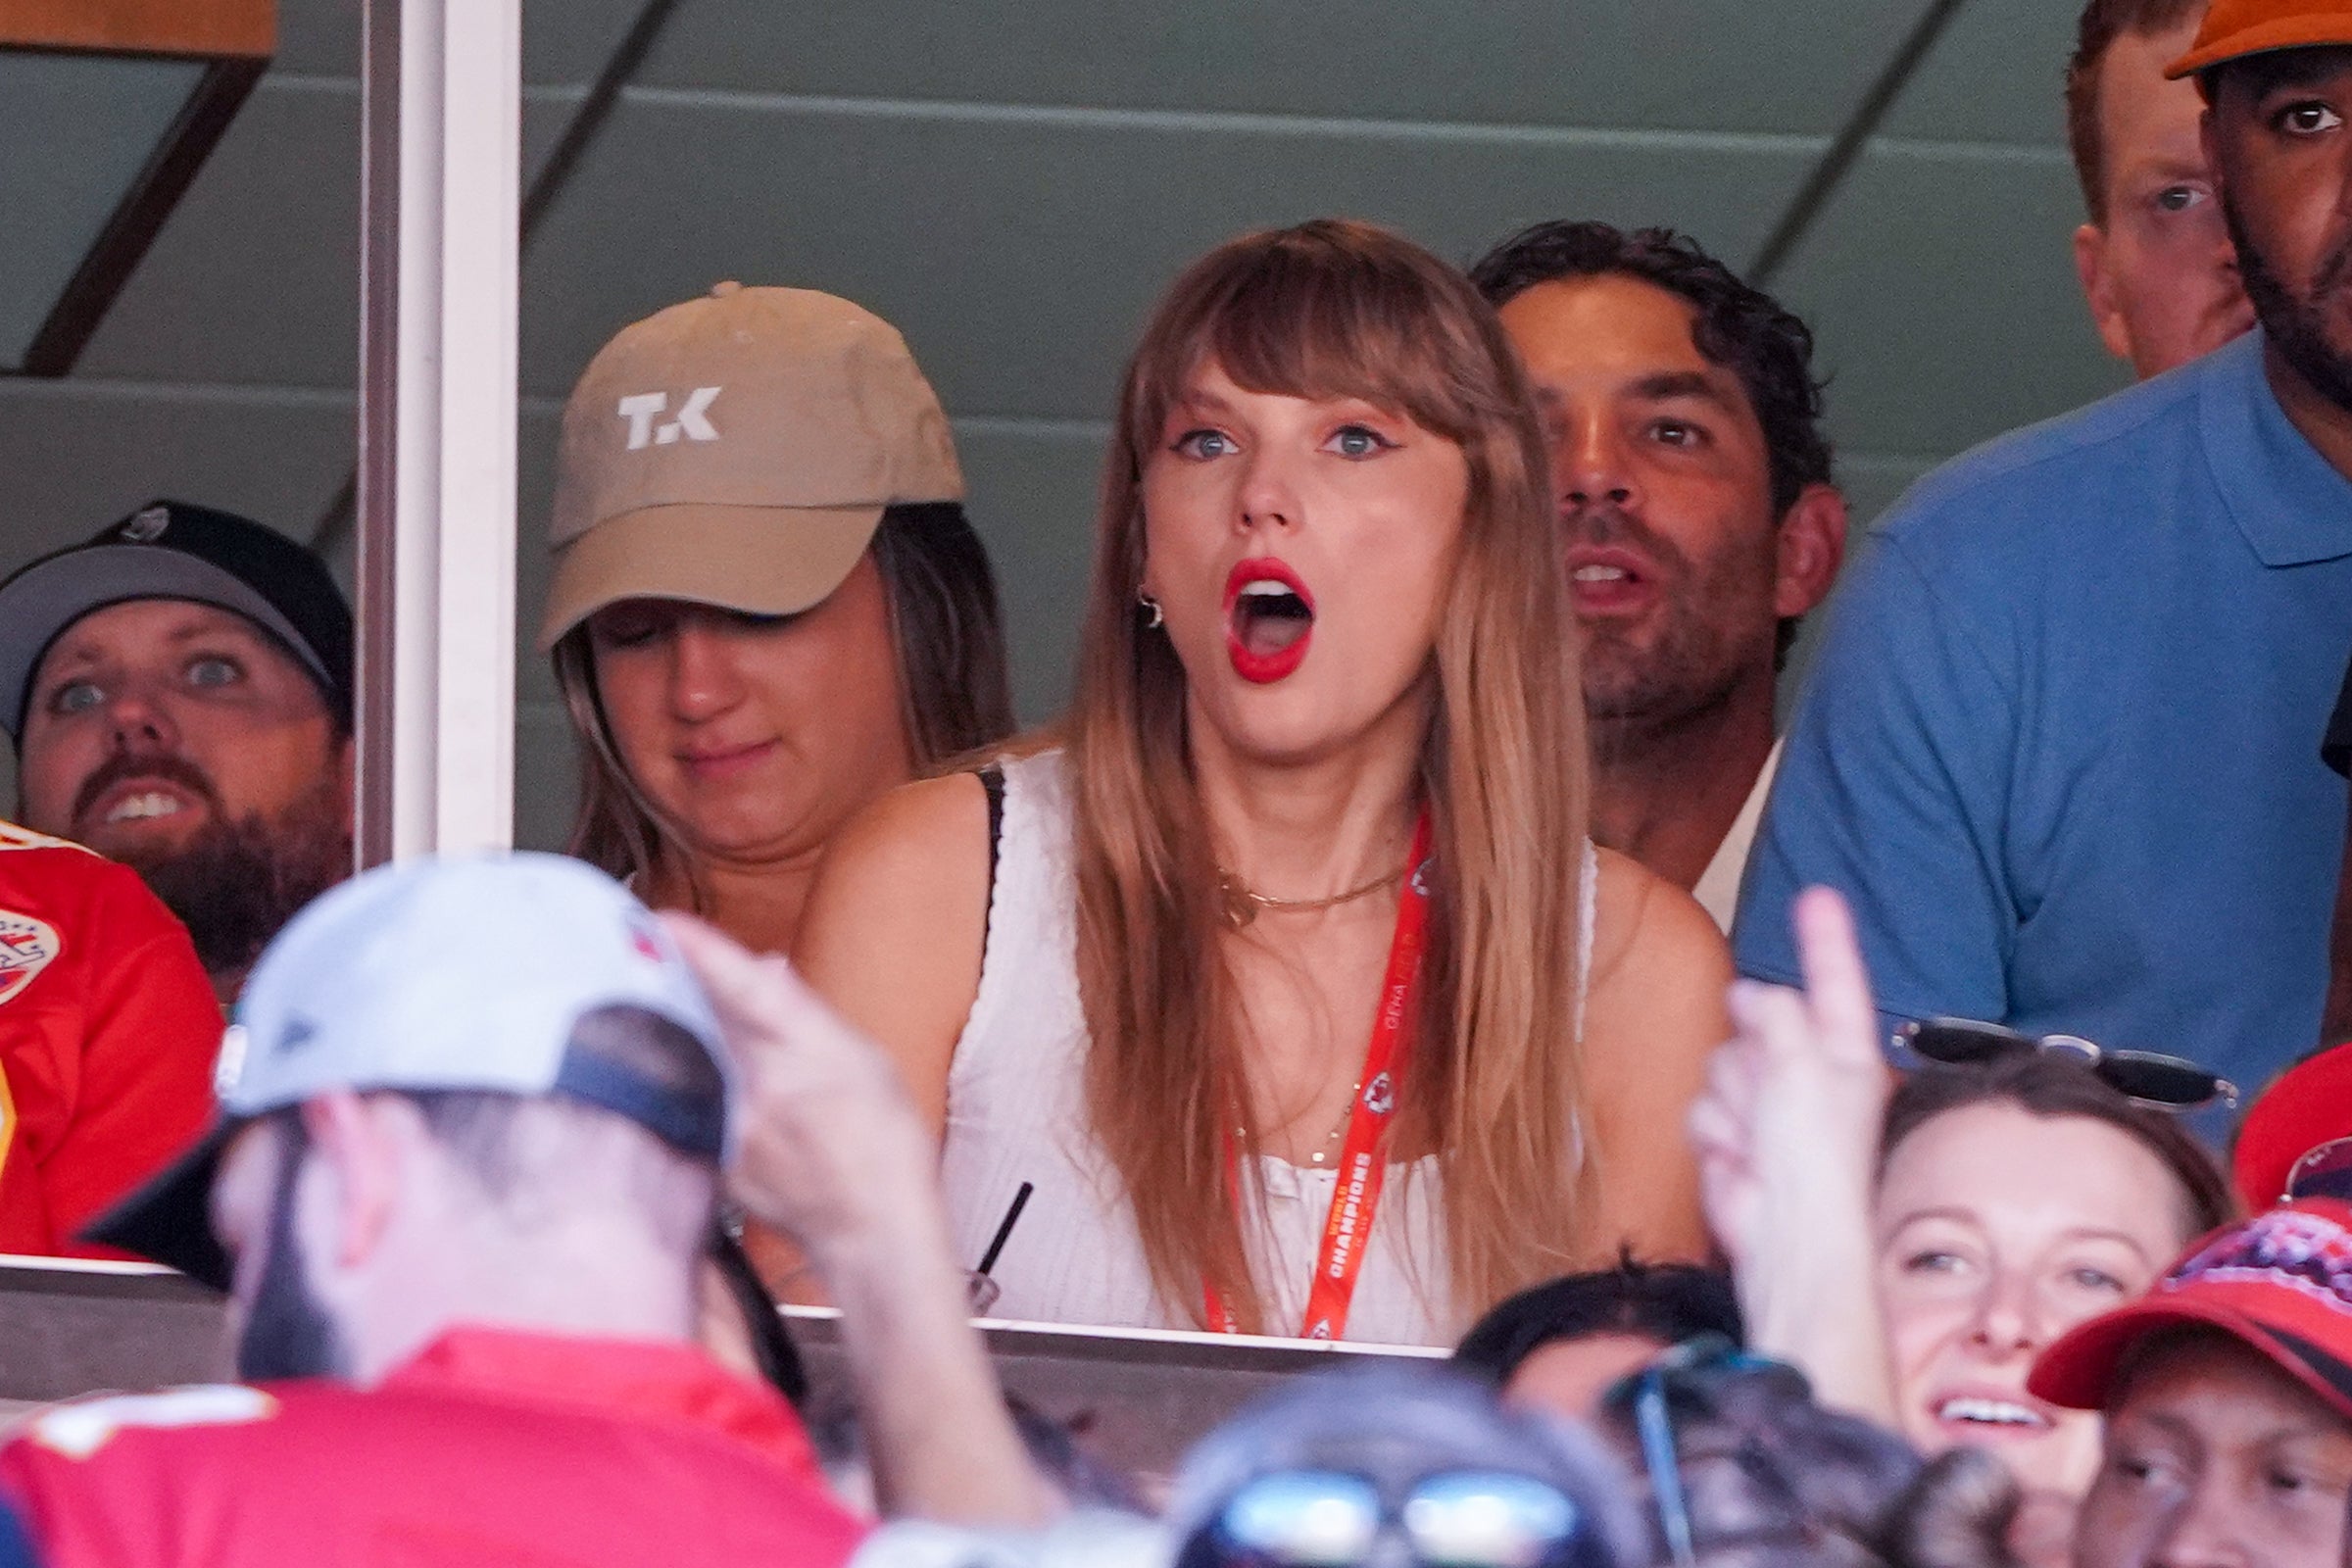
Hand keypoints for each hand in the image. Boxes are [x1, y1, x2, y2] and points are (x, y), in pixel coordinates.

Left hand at [661, 913, 943, 1264]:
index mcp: (810, 1049)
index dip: (704, 953)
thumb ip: (806, 1011)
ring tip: (676, 1020)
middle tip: (639, 949)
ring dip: (680, 1034)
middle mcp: (765, 1083)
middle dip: (674, 985)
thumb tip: (764, 969)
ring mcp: (735, 1124)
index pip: (747, 990)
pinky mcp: (716, 1154)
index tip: (663, 921)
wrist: (874, 1225)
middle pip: (704, 1019)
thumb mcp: (864, 1057)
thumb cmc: (882, 1139)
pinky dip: (693, 1085)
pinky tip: (707, 1085)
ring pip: (692, 1059)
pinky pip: (694, 1103)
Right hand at [1688, 886, 1891, 1271]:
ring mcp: (1768, 1109)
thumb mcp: (1801, 1066)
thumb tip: (1755, 997)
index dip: (1824, 939)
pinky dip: (1714, 1135)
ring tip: (1757, 1141)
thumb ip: (1777, 1015)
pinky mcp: (1731, 1138)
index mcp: (1845, 1056)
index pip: (1835, 983)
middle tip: (1771, 1099)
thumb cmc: (1814, 1161)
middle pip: (1757, 1024)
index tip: (1817, 896)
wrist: (1783, 1237)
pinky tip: (1740, 1162)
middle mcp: (1809, 1076)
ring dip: (1731, 1103)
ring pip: (1720, 1064)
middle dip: (1752, 1056)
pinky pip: (1702, 1109)